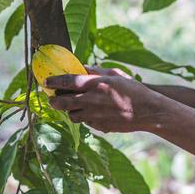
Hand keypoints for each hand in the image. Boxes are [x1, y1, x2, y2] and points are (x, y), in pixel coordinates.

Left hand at [45, 67, 163, 132]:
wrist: (148, 111)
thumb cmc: (133, 90)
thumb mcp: (115, 74)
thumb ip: (95, 71)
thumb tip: (80, 67)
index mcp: (96, 84)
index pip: (67, 81)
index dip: (54, 81)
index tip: (46, 82)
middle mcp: (92, 100)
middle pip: (63, 102)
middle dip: (54, 100)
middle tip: (52, 98)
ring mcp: (95, 115)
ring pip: (72, 116)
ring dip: (69, 111)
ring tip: (73, 106)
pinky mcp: (100, 126)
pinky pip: (86, 122)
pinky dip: (85, 118)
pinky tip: (92, 113)